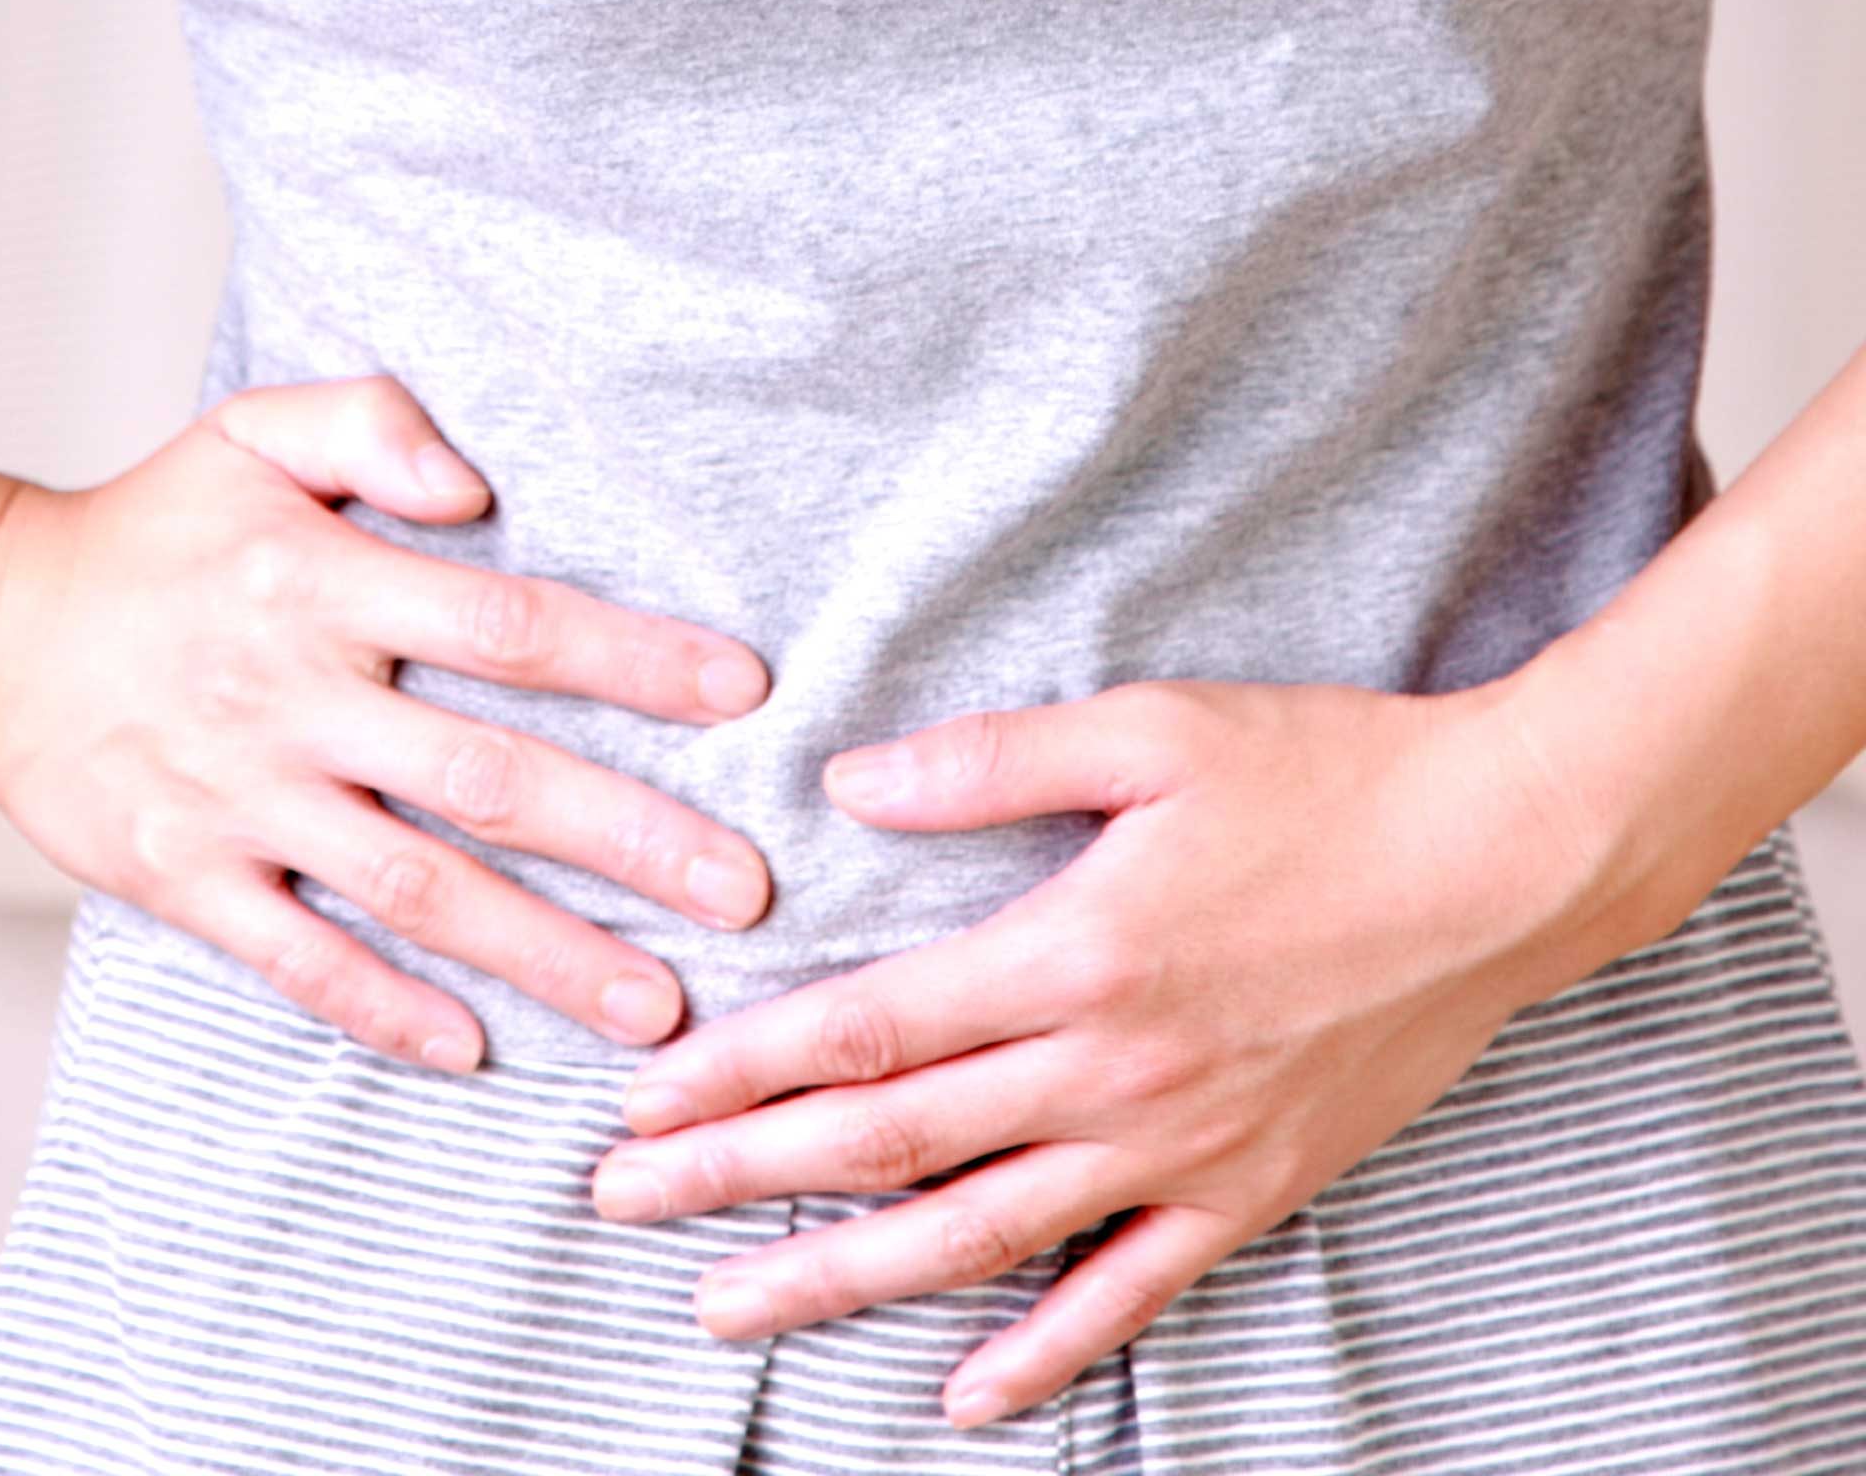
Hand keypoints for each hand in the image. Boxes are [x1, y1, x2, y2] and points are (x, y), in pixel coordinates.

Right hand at [0, 375, 774, 1072]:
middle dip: (628, 840)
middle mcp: (293, 694)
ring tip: (655, 1009)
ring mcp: (238, 798)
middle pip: (490, 778)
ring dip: (542, 954)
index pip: (510, 623)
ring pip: (415, 888)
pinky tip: (474, 1050)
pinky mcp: (179, 877)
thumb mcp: (249, 432)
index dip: (630, 660)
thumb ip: (370, 423)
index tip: (744, 695)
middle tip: (745, 897)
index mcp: (326, 580)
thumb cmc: (153, 531)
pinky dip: (382, 1008)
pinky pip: (296, 957)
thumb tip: (478, 486)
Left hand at [589, 678, 1622, 1427]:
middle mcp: (1108, 1068)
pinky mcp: (1250, 1185)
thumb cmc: (1329, 775)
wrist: (1508, 857)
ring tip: (729, 1311)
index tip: (642, 1100)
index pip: (864, 1028)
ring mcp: (1180, 1143)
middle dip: (738, 1177)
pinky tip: (965, 1400)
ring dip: (842, 1279)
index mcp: (1069, 951)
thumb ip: (989, 763)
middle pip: (887, 1141)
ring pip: (977, 1236)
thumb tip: (847, 778)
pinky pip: (1129, 1292)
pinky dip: (1044, 1353)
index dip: (739, 1071)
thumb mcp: (1151, 730)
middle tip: (621, 1205)